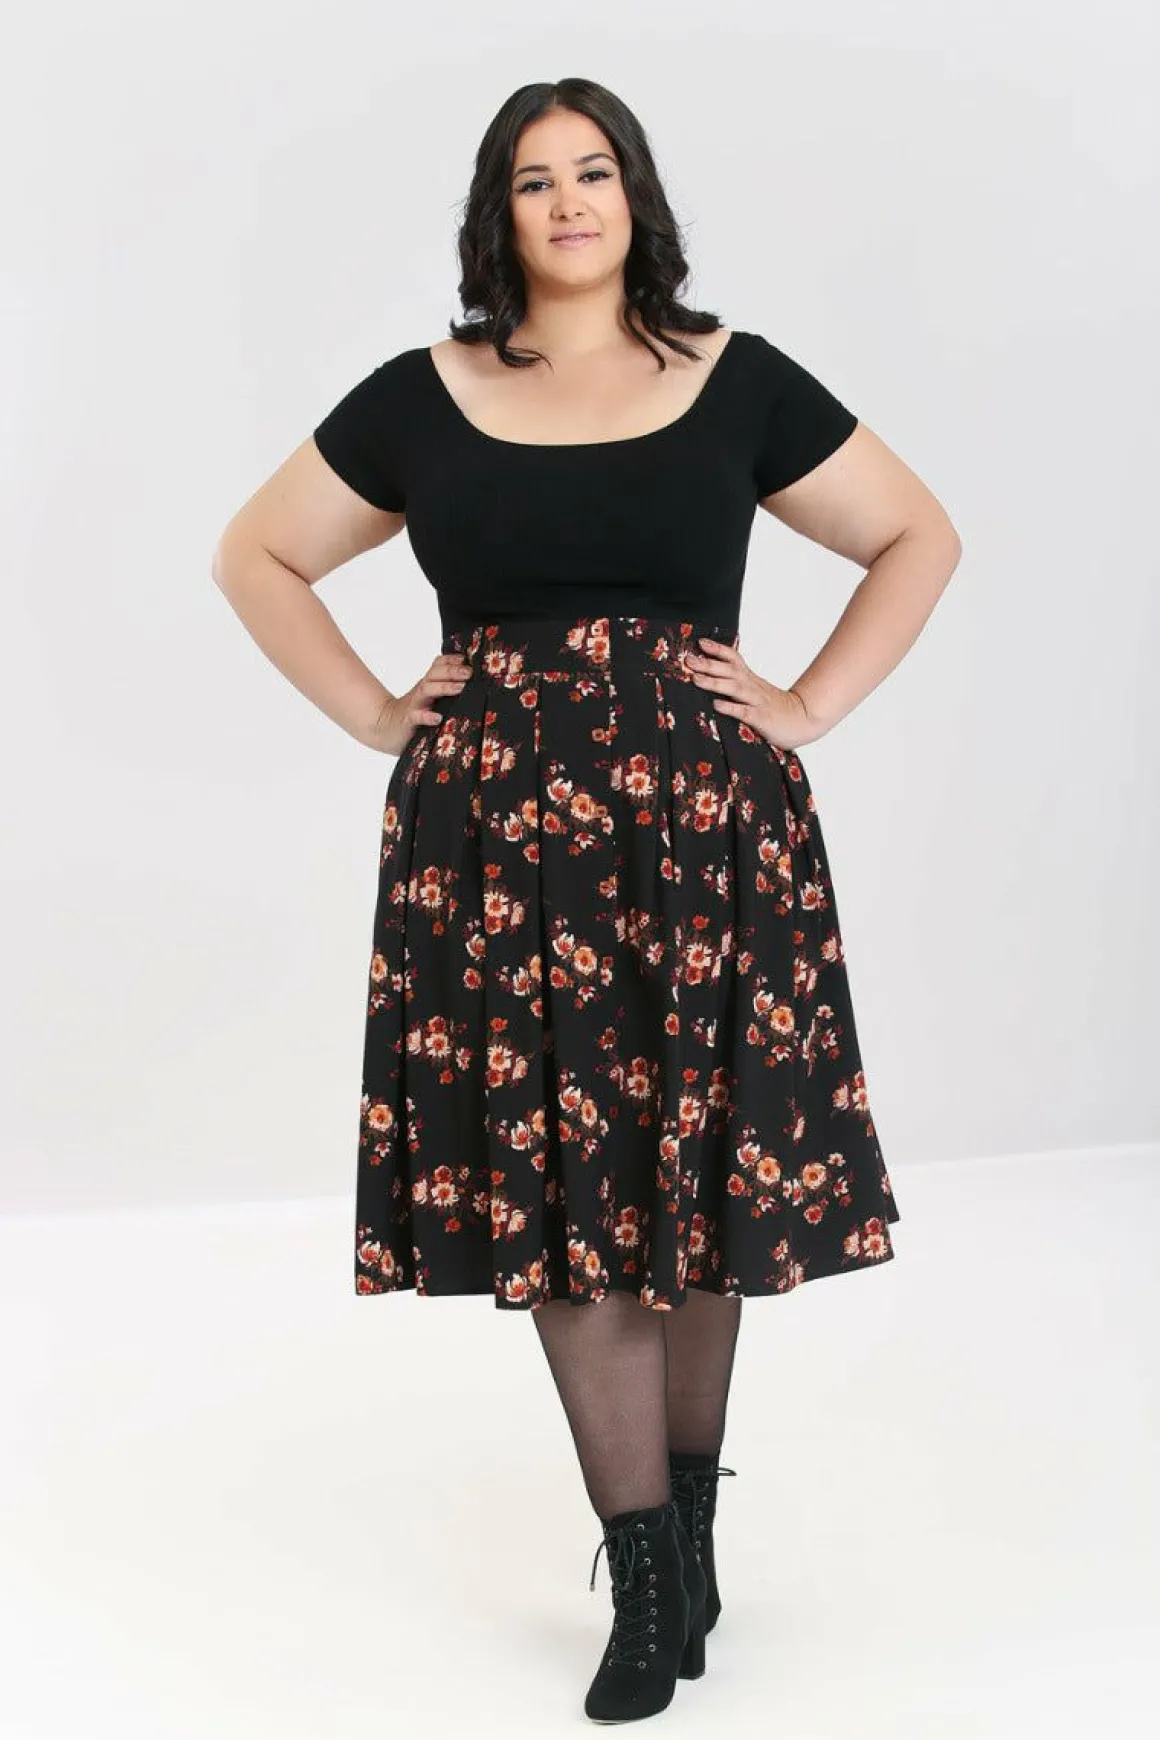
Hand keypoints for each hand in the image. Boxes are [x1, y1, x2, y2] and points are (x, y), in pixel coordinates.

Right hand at [364, 650, 472, 755]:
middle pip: (434, 675)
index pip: (438, 666)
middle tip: (468, 673)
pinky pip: (416, 717)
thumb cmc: (413, 713)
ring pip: (427, 690)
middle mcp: (421, 692)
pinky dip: (426, 716)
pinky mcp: (408, 722)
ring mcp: (414, 705)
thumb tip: (469, 683)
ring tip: (460, 688)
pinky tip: (437, 718)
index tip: (467, 659)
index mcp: (428, 685)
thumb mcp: (429, 698)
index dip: (451, 660)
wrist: (384, 728)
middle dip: (452, 671)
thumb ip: (444, 689)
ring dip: (444, 687)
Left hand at [687, 635, 827, 750]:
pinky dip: (730, 707)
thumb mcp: (756, 690)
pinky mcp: (761, 718)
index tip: (700, 642)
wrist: (803, 719)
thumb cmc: (775, 706)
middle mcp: (752, 686)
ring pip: (734, 688)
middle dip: (708, 664)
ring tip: (696, 679)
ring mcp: (757, 701)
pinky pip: (744, 712)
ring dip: (714, 682)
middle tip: (689, 659)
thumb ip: (738, 682)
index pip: (734, 658)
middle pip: (729, 671)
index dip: (718, 649)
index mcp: (750, 679)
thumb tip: (713, 676)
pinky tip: (717, 705)